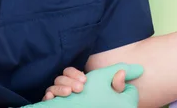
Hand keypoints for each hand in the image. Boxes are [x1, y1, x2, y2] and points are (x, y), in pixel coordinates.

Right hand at [27, 63, 143, 107]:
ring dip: (59, 88)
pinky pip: (46, 97)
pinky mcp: (56, 105)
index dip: (75, 73)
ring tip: (70, 93)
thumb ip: (120, 83)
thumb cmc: (103, 105)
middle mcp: (67, 88)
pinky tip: (51, 99)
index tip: (85, 80)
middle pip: (61, 77)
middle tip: (80, 87)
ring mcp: (60, 97)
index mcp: (79, 82)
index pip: (71, 72)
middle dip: (69, 80)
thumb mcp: (112, 94)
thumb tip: (131, 71)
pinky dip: (48, 96)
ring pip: (52, 86)